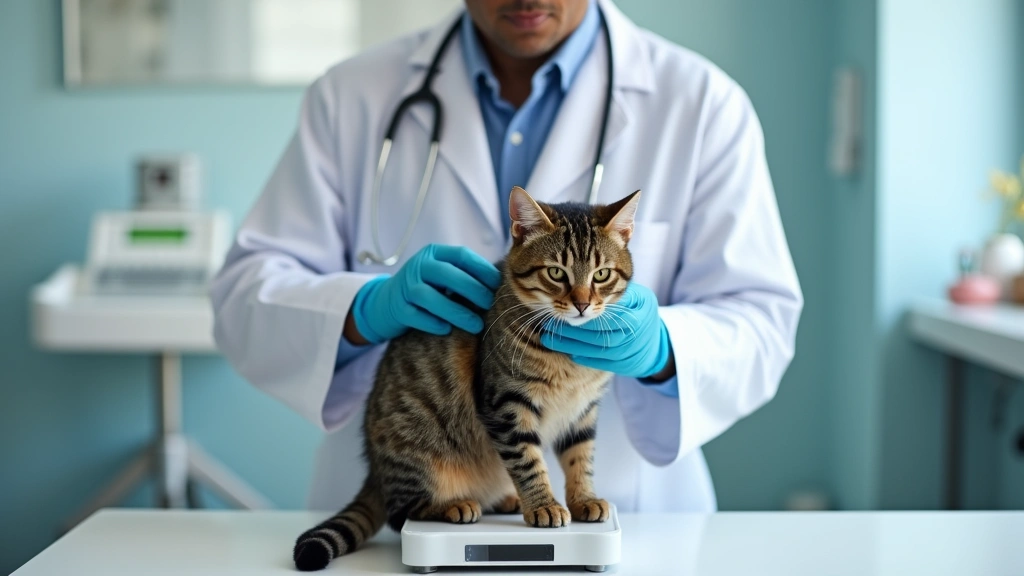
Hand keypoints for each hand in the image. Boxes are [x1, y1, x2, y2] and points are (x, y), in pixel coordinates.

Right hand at [347, 244, 500, 344]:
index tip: (499, 284)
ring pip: (430, 297)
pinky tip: (447, 330)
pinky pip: (416, 316)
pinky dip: (433, 323)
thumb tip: (501, 287)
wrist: (385, 303)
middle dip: (472, 290)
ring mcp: (405, 287)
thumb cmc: (426, 289)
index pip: (461, 256)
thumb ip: (465, 275)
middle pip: (447, 274)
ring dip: (456, 312)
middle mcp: (418, 266)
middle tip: (490, 304)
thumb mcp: (442, 275)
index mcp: (434, 253)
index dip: (482, 269)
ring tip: (476, 325)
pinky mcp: (397, 308)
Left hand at [540, 283, 671, 379]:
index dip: (586, 308)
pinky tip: (564, 348)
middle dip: (572, 326)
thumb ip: (618, 290)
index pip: (608, 312)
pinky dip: (579, 354)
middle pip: (596, 331)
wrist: (655, 344)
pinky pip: (596, 361)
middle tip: (552, 318)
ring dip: (569, 342)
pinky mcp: (619, 366)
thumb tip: (592, 280)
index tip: (566, 302)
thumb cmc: (641, 311)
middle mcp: (632, 335)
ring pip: (593, 348)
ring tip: (548, 336)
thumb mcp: (638, 296)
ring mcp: (626, 352)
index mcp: (637, 313)